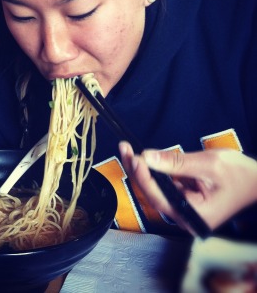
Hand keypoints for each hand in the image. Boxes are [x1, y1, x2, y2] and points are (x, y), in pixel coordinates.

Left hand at [119, 141, 256, 233]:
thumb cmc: (241, 175)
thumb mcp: (208, 164)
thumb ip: (176, 162)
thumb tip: (147, 157)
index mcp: (195, 215)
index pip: (160, 197)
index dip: (143, 177)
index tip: (134, 157)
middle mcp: (186, 217)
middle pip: (152, 193)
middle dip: (136, 169)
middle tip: (124, 148)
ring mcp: (184, 209)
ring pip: (154, 188)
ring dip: (141, 168)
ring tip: (128, 149)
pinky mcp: (183, 199)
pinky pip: (163, 184)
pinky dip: (153, 170)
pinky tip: (143, 157)